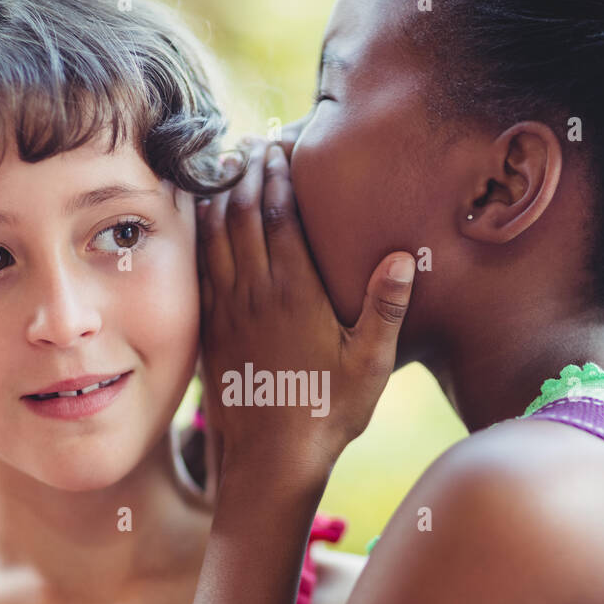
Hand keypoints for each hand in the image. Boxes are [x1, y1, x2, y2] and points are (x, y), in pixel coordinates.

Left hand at [196, 136, 415, 488]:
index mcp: (293, 292)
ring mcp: (227, 309)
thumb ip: (384, 308)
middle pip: (244, 213)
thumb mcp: (369, 365)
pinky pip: (200, 266)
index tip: (281, 145)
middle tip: (254, 142)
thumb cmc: (327, 413)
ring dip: (221, 195)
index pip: (281, 214)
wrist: (268, 461)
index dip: (279, 174)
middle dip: (248, 172)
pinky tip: (203, 221)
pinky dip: (201, 233)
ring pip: (215, 235)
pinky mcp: (211, 328)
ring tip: (227, 166)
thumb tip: (402, 255)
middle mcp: (254, 292)